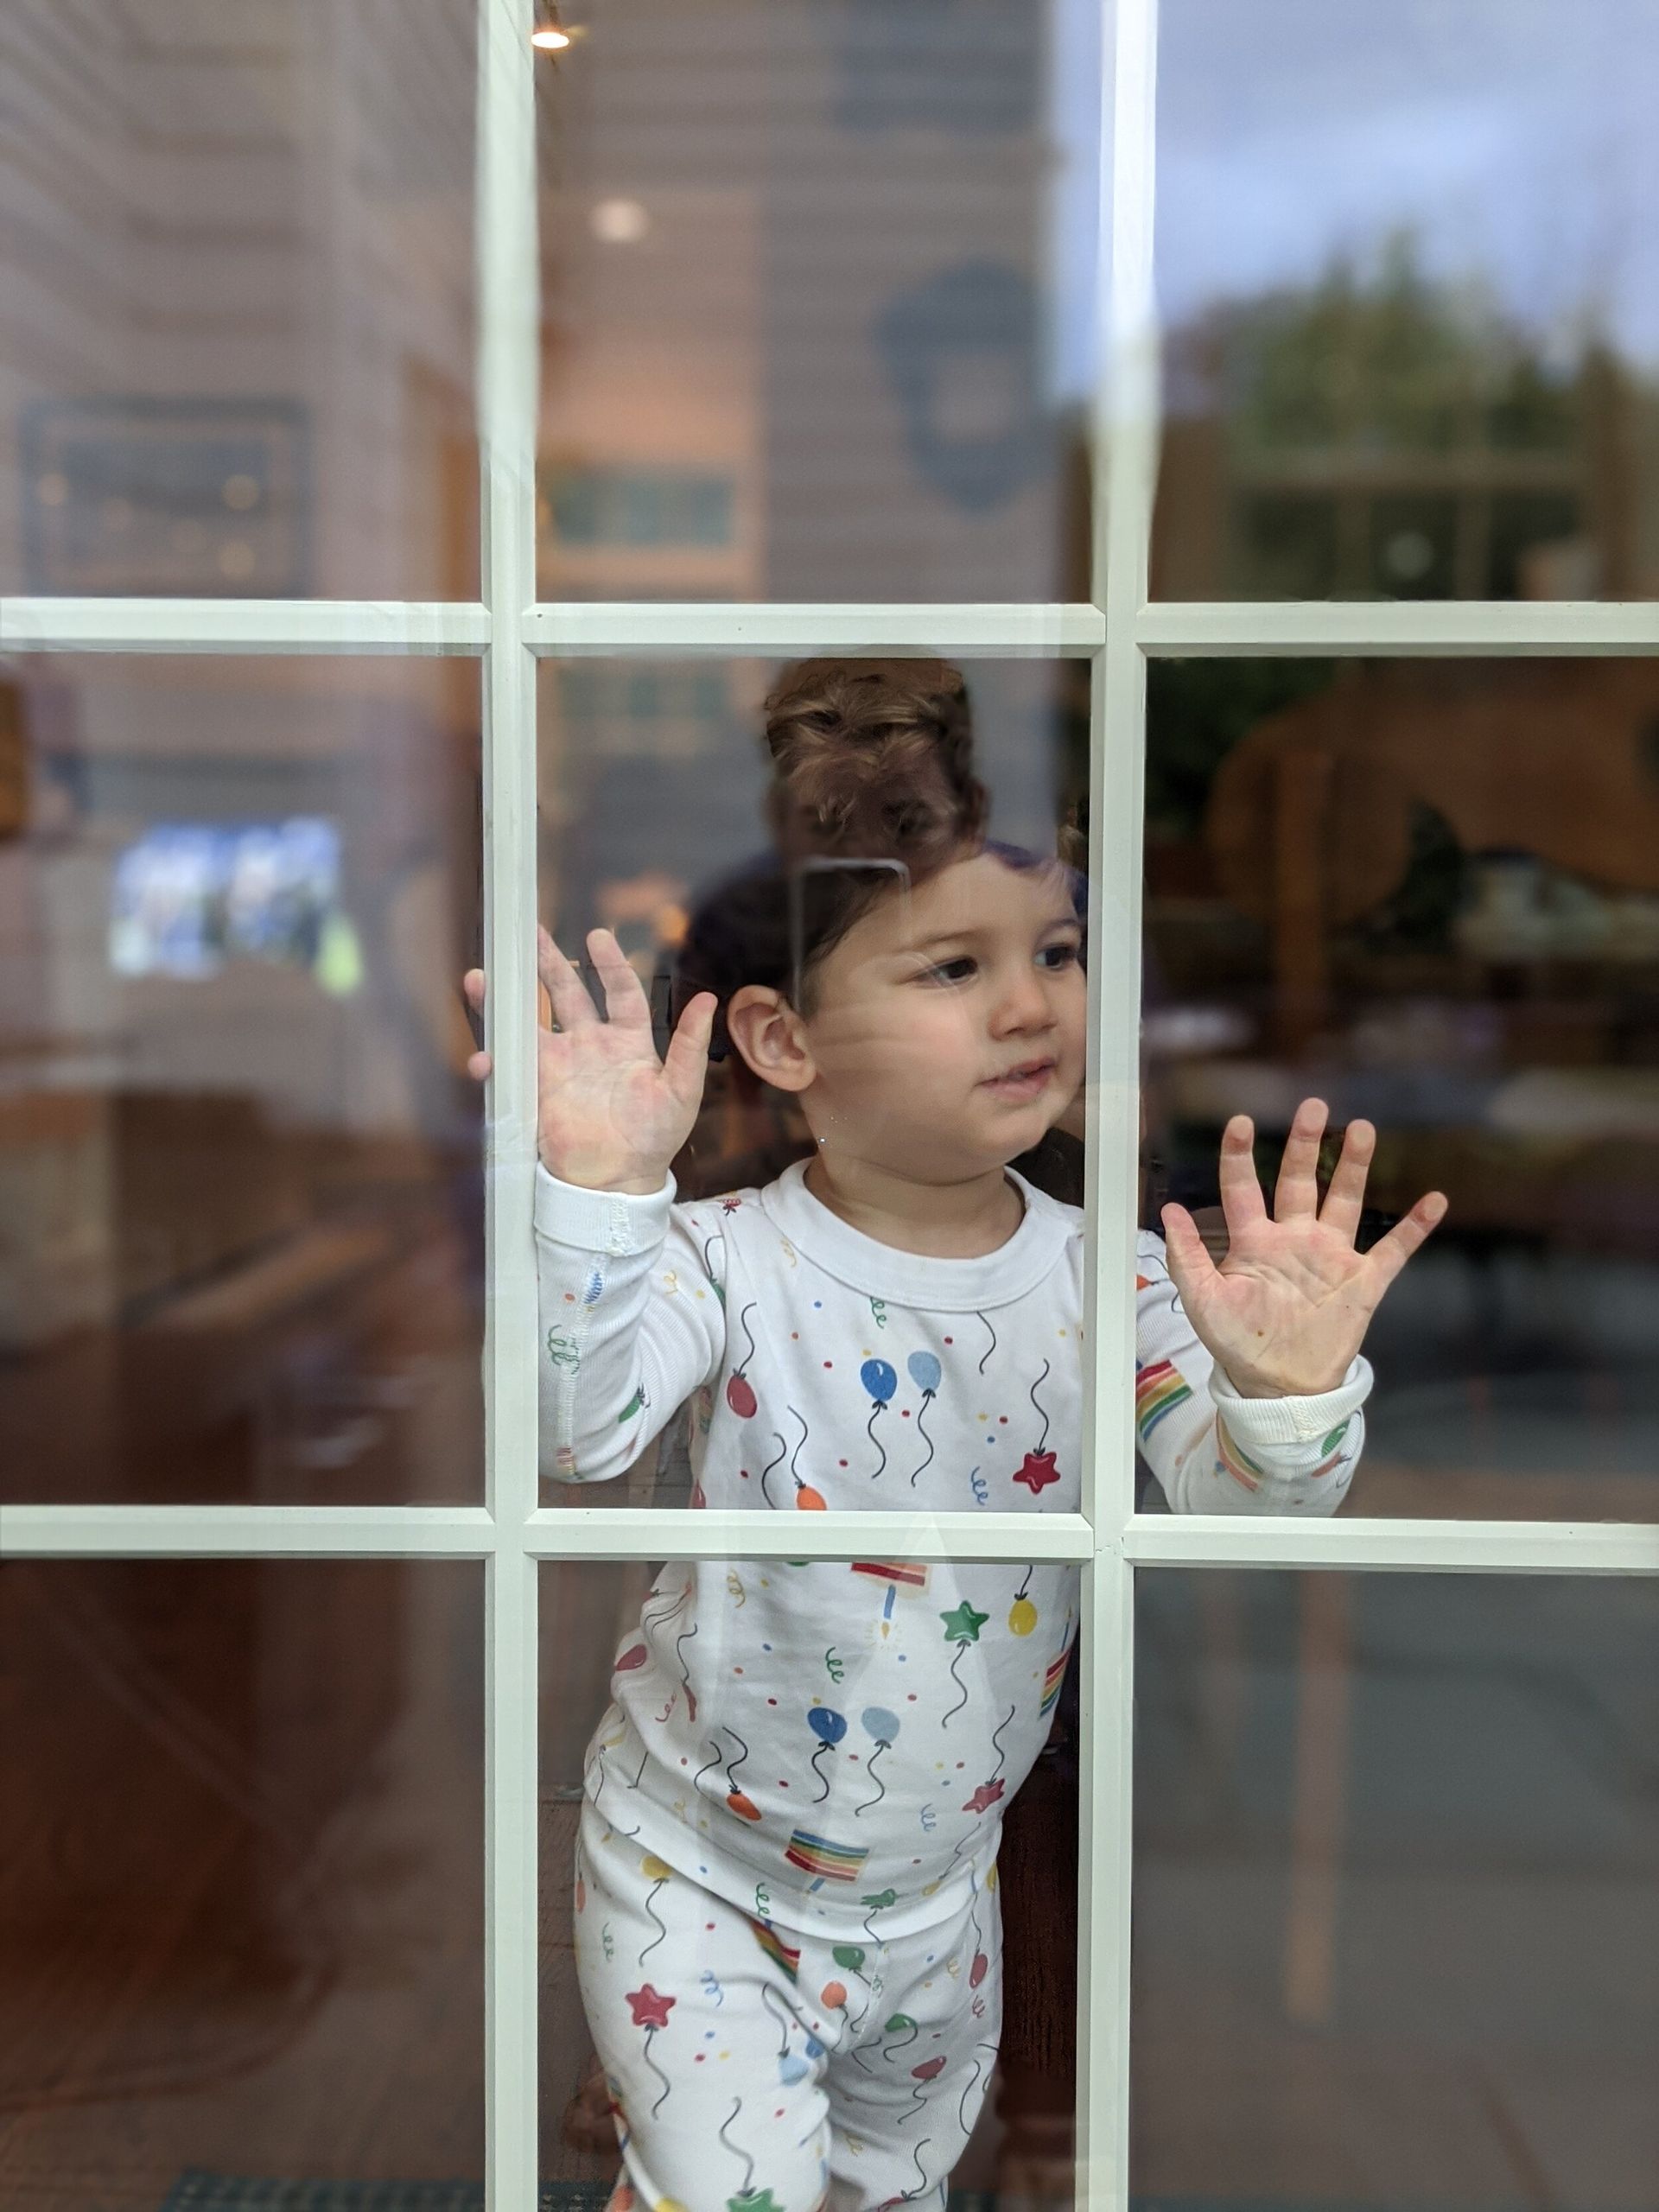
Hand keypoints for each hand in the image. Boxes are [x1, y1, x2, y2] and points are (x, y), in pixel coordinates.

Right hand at [462, 927, 715, 1191]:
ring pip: (527, 1022)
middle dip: (549, 963)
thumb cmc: (654, 1140)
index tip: (598, 937)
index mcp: (628, 1041)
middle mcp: (590, 1046)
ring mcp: (559, 1066)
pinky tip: (484, 1059)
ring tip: (483, 976)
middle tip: (532, 933)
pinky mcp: (535, 1091)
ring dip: (505, 1000)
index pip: (620, 991)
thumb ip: (690, 1046)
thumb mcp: (681, 1092)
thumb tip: (707, 999)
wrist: (617, 1185)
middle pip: (566, 993)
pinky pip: (508, 1068)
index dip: (610, 964)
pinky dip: (492, 1061)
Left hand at [1159, 1098, 1446, 1397]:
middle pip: (1298, 1180)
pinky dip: (1415, 1226)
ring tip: (1361, 1129)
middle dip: (1304, 1144)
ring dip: (1353, 1166)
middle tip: (1313, 1106)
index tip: (1240, 1122)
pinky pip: (1394, 1249)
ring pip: (1343, 1200)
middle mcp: (1295, 1238)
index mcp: (1254, 1241)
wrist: (1280, 1386)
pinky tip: (1435, 1199)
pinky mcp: (1363, 1281)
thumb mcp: (1203, 1300)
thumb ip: (1187, 1255)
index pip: (1243, 1188)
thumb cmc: (1237, 1342)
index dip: (1239, 1155)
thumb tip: (1169, 1208)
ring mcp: (1331, 1257)